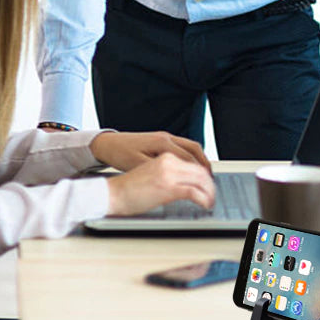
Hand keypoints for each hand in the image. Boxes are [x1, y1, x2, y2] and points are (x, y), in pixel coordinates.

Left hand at [90, 131, 210, 172]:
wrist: (108, 143)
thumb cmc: (120, 154)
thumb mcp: (138, 166)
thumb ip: (159, 170)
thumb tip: (178, 179)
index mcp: (162, 143)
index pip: (188, 158)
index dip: (199, 172)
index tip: (205, 183)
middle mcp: (166, 137)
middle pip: (194, 149)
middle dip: (205, 164)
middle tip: (211, 179)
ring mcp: (165, 136)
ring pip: (191, 146)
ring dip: (200, 159)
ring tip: (205, 174)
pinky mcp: (162, 138)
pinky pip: (184, 146)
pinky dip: (192, 156)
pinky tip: (191, 166)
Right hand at [106, 153, 215, 215]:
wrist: (112, 193)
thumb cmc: (129, 187)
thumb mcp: (151, 171)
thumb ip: (169, 172)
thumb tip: (184, 181)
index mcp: (166, 157)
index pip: (194, 162)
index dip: (204, 174)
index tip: (208, 183)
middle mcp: (169, 162)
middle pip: (200, 170)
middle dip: (209, 183)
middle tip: (212, 193)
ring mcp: (169, 174)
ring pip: (200, 180)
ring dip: (209, 192)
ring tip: (210, 200)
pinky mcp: (168, 188)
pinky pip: (194, 192)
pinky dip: (203, 199)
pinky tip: (205, 204)